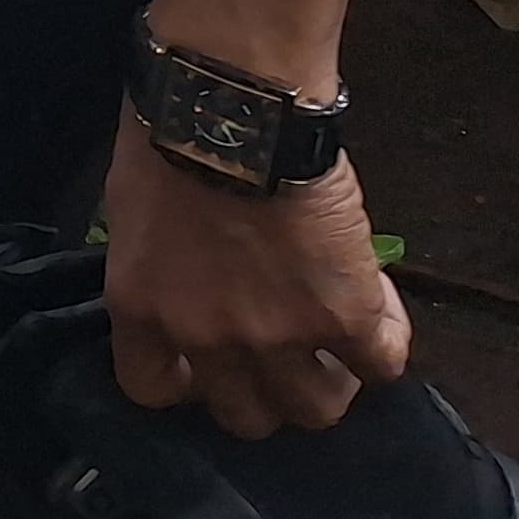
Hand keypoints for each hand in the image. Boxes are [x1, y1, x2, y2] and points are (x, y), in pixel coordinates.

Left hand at [103, 124, 409, 440]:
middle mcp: (206, 338)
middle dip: (264, 392)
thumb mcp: (132, 209)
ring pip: (316, 408)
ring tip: (337, 349)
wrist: (233, 102)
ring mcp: (278, 335)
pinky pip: (383, 365)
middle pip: (246, 416)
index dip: (183, 384)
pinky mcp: (345, 315)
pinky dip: (385, 346)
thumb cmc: (167, 130)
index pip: (151, 389)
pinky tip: (378, 318)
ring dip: (330, 382)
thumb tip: (182, 279)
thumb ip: (156, 265)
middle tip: (282, 355)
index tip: (201, 365)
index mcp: (142, 308)